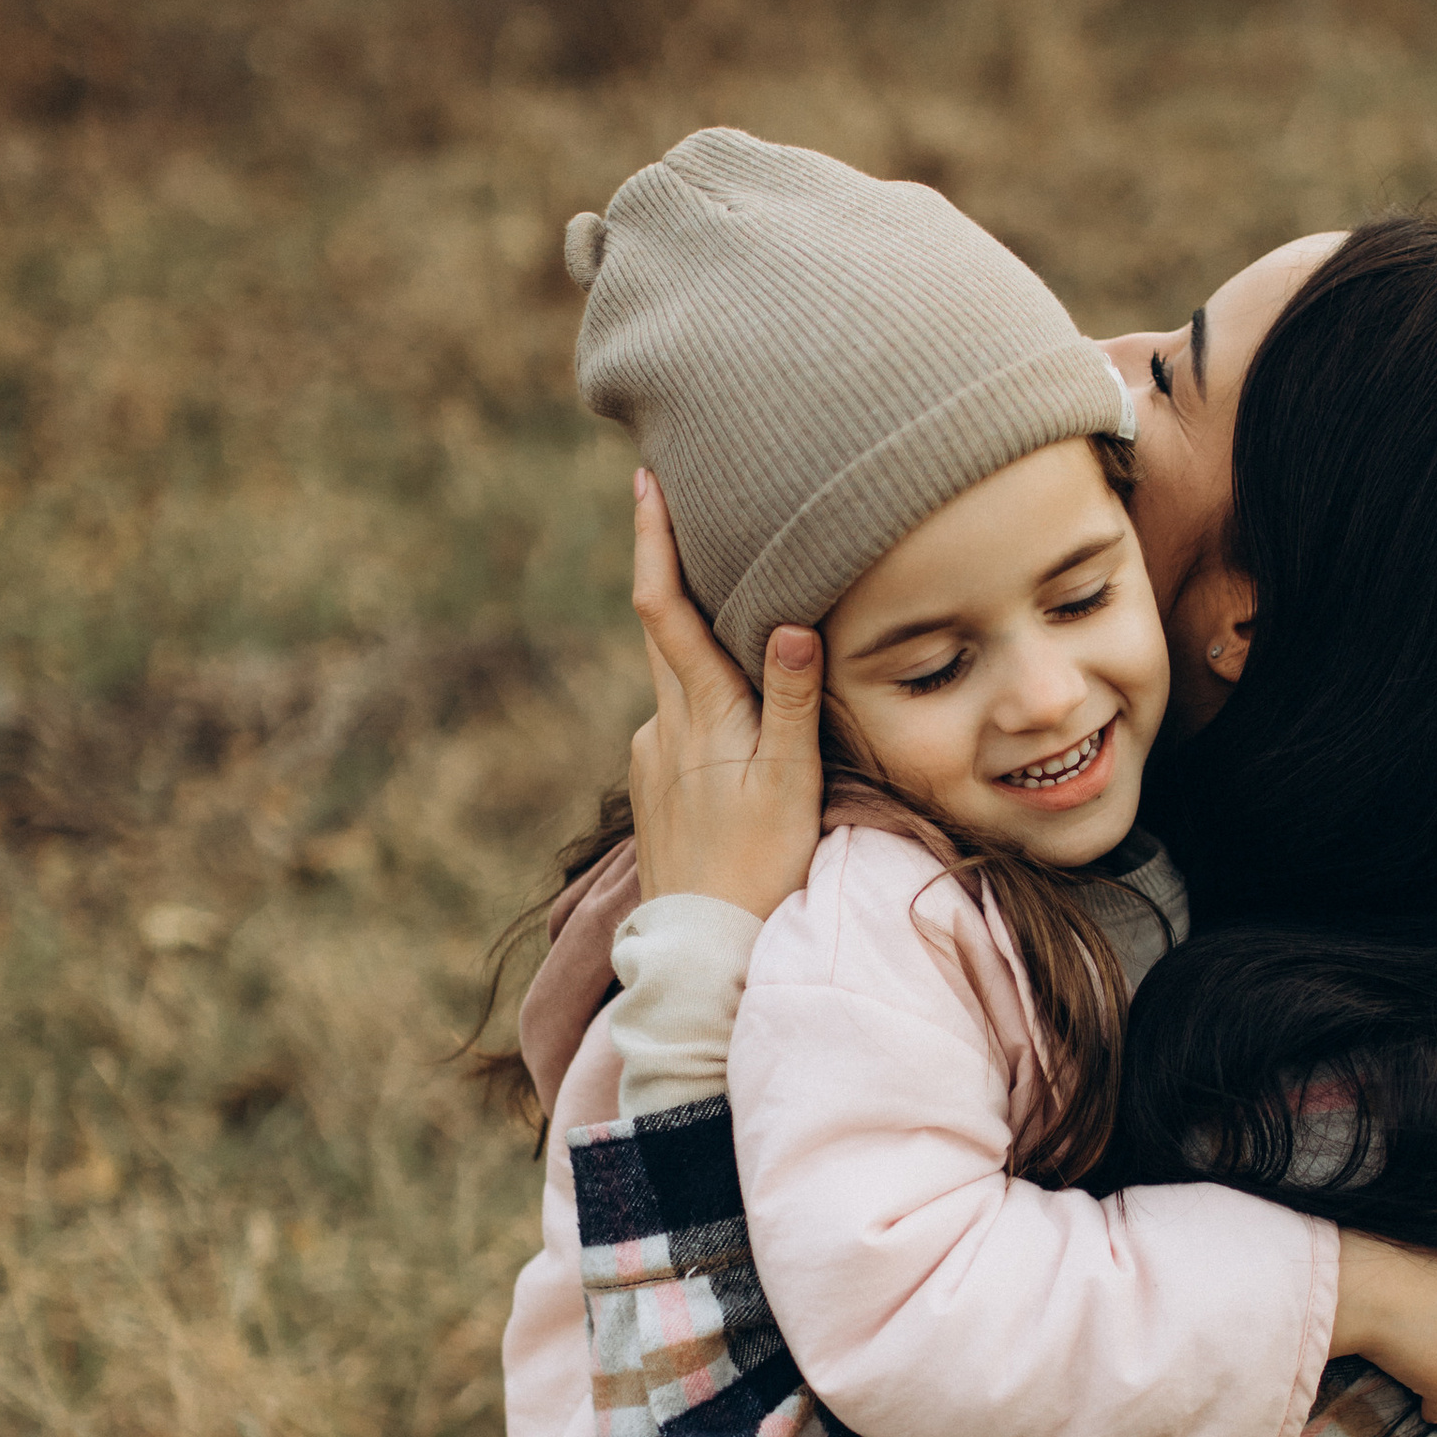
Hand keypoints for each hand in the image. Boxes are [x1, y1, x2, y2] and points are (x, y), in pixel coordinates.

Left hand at [628, 468, 824, 915]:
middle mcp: (663, 727)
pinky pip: (678, 718)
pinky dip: (701, 694)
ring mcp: (653, 759)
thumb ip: (789, 703)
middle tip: (678, 506)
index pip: (664, 610)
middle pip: (662, 629)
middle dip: (670, 568)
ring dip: (693, 637)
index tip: (646, 481)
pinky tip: (733, 708)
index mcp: (698, 715)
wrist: (701, 954)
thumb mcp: (790, 785)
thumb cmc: (760, 871)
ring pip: (672, 676)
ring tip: (730, 605)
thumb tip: (789, 622)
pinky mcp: (656, 788)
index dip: (654, 543)